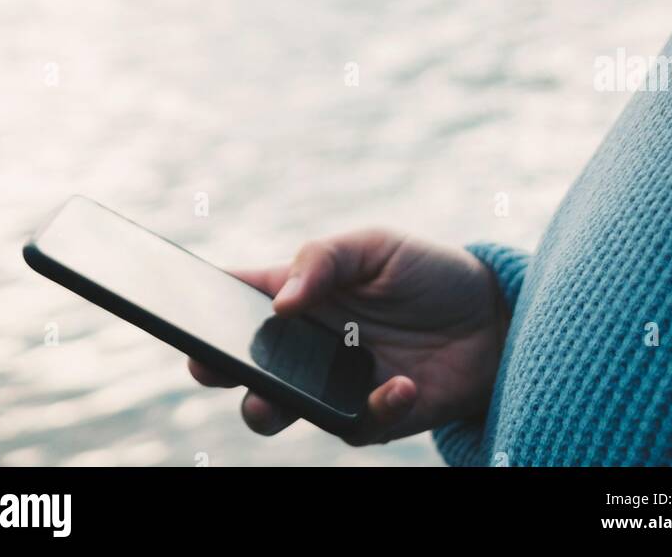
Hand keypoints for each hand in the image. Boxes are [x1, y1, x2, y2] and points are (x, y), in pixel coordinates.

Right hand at [188, 226, 507, 445]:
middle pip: (239, 363)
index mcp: (299, 292)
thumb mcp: (376, 246)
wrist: (494, 319)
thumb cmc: (427, 272)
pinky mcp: (369, 417)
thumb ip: (325, 260)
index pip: (237, 297)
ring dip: (268, 405)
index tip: (177, 304)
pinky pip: (353, 424)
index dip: (203, 302)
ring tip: (275, 397)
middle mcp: (305, 342)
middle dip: (214, 365)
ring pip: (275, 409)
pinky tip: (400, 383)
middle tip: (209, 361)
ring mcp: (331, 383)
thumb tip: (280, 301)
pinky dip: (376, 405)